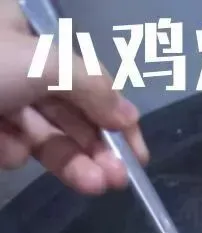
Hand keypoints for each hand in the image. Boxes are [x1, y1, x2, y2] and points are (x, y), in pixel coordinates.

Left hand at [0, 1, 147, 193]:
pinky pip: (5, 143)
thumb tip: (127, 115)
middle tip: (117, 181)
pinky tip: (4, 151)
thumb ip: (93, 88)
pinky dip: (9, 151)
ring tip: (88, 184)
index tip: (138, 155)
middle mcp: (9, 60)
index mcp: (24, 30)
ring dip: (67, 159)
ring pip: (41, 132)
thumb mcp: (43, 62)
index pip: (87, 77)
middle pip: (67, 110)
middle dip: (94, 147)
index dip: (117, 116)